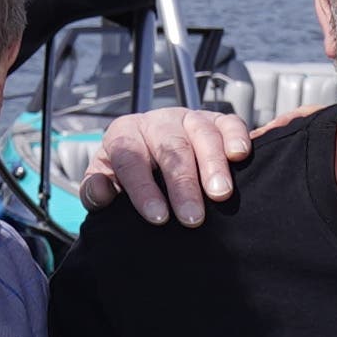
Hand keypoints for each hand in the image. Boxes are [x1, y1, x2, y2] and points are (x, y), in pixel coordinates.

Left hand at [83, 108, 253, 225]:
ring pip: (202, 133)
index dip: (143, 189)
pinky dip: (237, 136)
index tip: (159, 218)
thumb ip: (96, 191)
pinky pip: (229, 122)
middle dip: (182, 184)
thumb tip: (101, 194)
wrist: (153, 156)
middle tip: (192, 218)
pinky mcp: (216, 120)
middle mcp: (156, 122)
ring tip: (220, 195)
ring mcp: (188, 118)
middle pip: (170, 147)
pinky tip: (240, 156)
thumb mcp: (107, 183)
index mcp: (124, 134)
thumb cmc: (130, 177)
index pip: (131, 159)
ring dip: (213, 165)